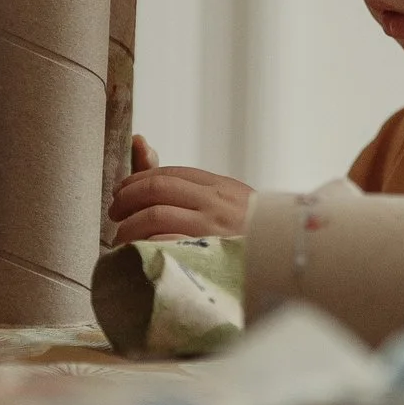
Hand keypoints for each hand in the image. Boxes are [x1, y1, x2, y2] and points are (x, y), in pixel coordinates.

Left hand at [108, 135, 254, 241]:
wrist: (288, 263)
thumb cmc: (256, 239)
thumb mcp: (229, 206)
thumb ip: (188, 185)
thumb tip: (139, 141)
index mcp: (224, 188)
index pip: (171, 173)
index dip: (138, 180)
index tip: (122, 192)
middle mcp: (218, 203)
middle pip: (158, 188)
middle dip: (127, 199)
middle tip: (115, 214)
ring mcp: (214, 228)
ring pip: (155, 215)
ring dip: (129, 227)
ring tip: (121, 239)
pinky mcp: (208, 255)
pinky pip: (165, 243)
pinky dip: (144, 246)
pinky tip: (137, 255)